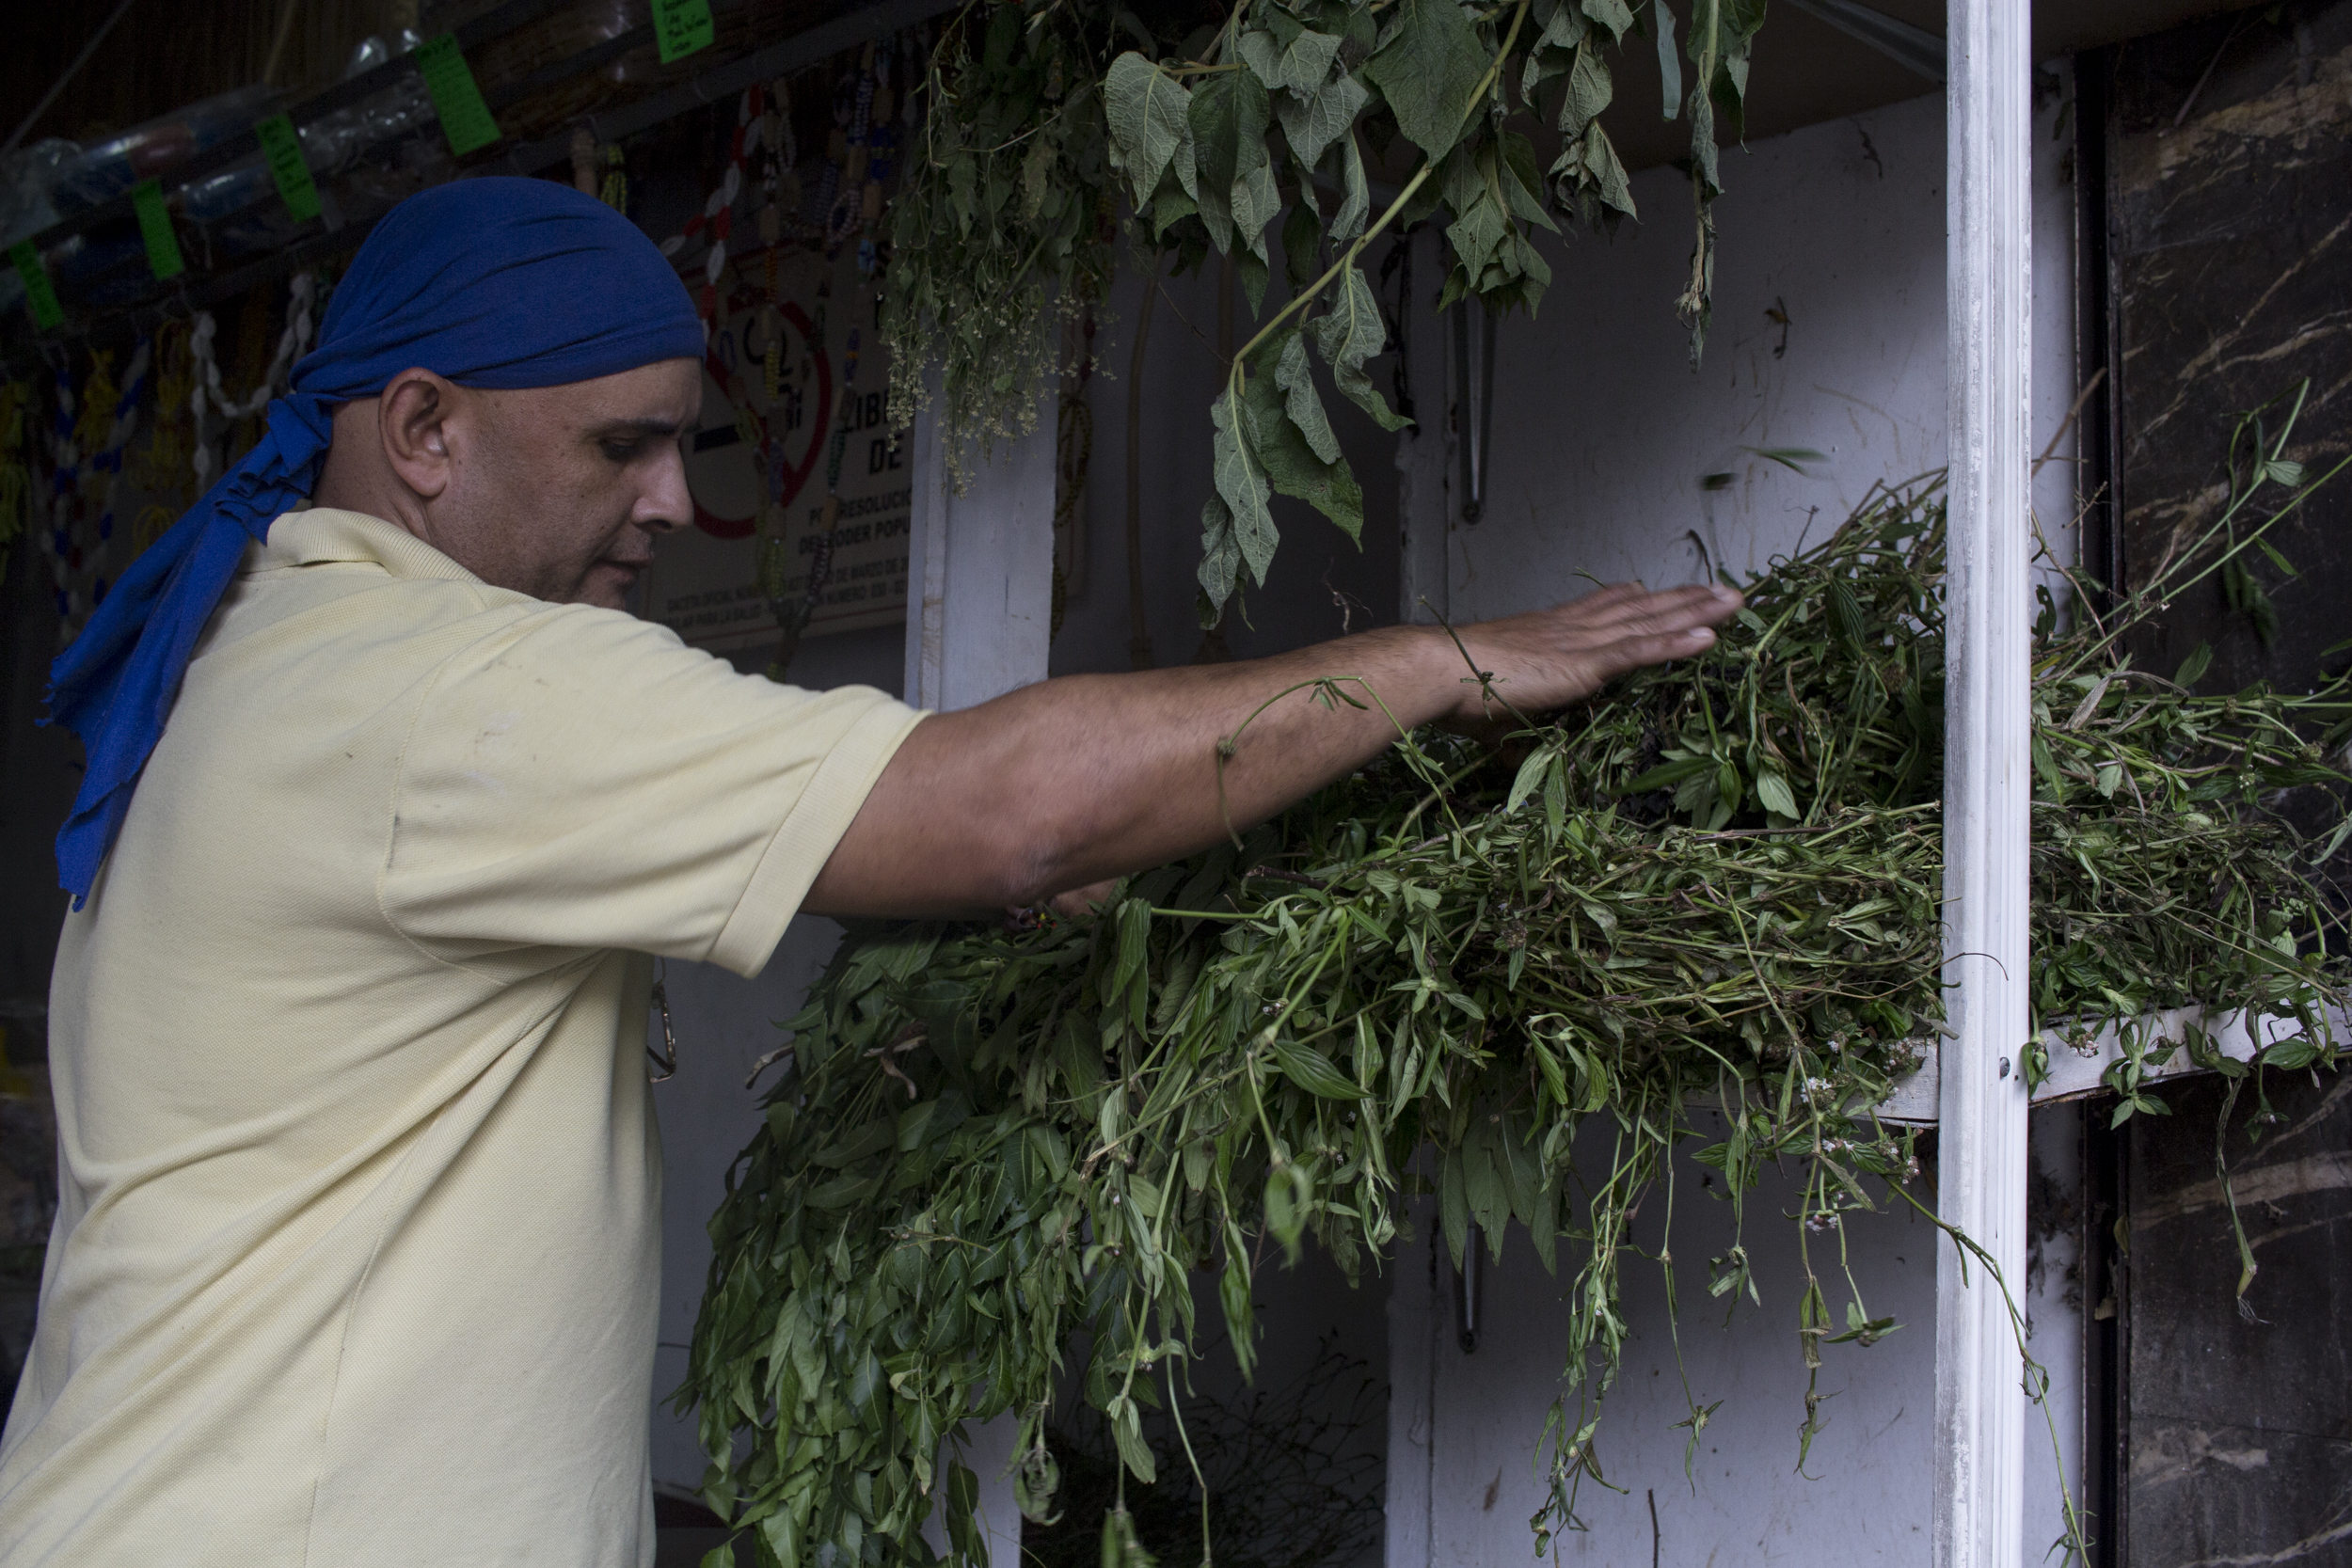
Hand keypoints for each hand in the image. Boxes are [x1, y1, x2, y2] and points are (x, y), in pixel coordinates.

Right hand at [1445, 582, 1741, 731]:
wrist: (1437, 674)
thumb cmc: (1453, 696)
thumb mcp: (1489, 718)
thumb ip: (1508, 736)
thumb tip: (1505, 760)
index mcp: (1544, 636)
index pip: (1594, 611)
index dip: (1626, 598)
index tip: (1648, 587)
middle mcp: (1567, 630)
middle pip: (1635, 609)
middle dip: (1678, 598)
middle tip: (1716, 587)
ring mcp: (1579, 644)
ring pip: (1649, 622)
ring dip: (1695, 610)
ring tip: (1733, 599)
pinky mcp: (1583, 664)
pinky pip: (1640, 649)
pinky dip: (1677, 641)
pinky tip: (1709, 634)